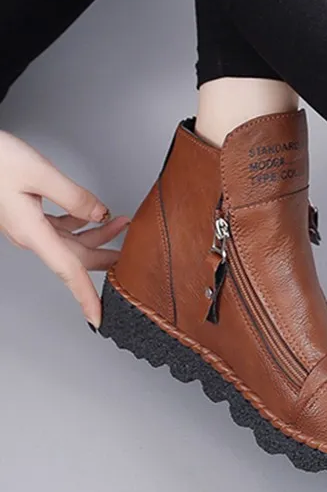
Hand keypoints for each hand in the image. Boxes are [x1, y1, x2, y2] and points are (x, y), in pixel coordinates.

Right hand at [0, 131, 128, 326]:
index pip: (68, 271)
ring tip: (123, 224)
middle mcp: (30, 234)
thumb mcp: (41, 174)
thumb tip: (100, 213)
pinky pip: (60, 227)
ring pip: (70, 241)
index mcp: (32, 232)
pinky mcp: (27, 215)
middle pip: (75, 258)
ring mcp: (28, 225)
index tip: (97, 316)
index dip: (85, 295)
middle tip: (133, 259)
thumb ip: (74, 197)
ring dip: (99, 235)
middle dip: (106, 259)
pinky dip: (82, 222)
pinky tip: (93, 213)